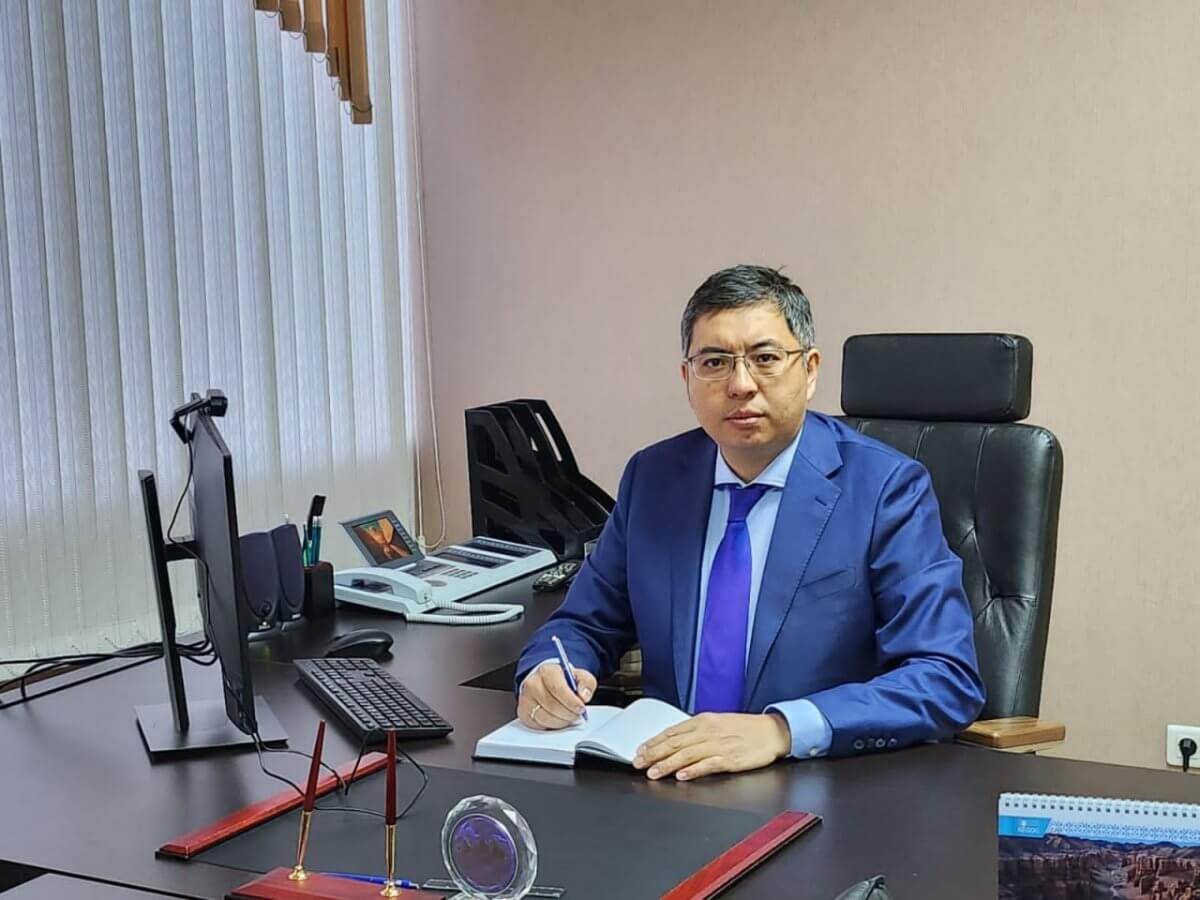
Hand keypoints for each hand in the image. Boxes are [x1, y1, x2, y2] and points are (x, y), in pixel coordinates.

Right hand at [517, 664, 597, 730]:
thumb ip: (586, 683)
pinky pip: (540, 726)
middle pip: (552, 705)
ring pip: (546, 718)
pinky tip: (558, 718)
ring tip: (569, 716)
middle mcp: (532, 684)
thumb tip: (584, 695)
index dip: (571, 701)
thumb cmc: (563, 680)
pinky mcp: (524, 713)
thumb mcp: (579, 676)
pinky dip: (553, 726)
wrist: (546, 682)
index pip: (558, 689)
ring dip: (562, 721)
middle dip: (569, 714)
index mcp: (546, 671)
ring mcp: (526, 700)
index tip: (581, 708)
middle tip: (577, 714)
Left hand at [632, 712, 791, 780]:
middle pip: (675, 743)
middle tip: (639, 764)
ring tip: (653, 773)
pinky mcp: (730, 759)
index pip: (672, 732)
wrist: (772, 731)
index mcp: (703, 721)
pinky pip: (708, 765)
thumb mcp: (716, 722)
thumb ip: (695, 732)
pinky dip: (693, 770)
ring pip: (687, 755)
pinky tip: (682, 776)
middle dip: (654, 754)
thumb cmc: (744, 728)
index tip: (640, 752)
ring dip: (668, 764)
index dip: (653, 742)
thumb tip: (673, 741)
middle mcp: (708, 731)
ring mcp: (719, 745)